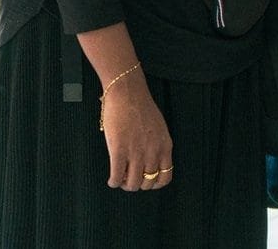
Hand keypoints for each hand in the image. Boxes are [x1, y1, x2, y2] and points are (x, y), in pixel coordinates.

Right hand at [100, 77, 173, 191]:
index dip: (154, 183)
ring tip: (120, 178)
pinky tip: (111, 179)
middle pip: (147, 183)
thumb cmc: (141, 107)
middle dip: (138, 184)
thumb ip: (157, 146)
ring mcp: (136, 152)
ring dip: (125, 185)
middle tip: (129, 178)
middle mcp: (153, 152)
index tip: (146, 180)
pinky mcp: (118, 150)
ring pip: (132, 184)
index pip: (165, 177)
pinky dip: (113, 182)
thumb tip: (150, 163)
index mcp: (165, 146)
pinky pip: (116, 176)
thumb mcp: (159, 128)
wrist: (127, 92)